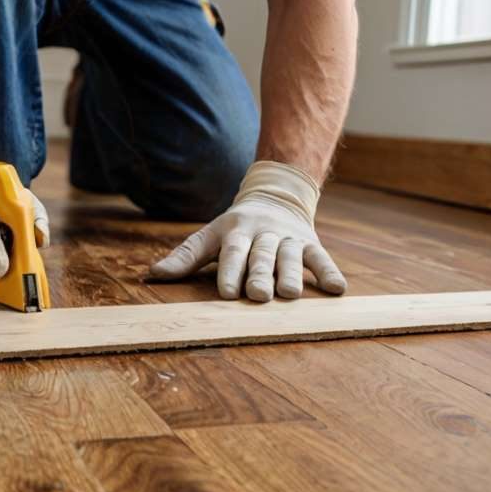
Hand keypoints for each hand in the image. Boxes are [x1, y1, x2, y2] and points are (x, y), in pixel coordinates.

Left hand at [150, 161, 345, 301]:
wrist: (276, 195)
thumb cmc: (235, 229)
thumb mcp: (210, 236)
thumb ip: (185, 256)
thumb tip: (153, 275)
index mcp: (236, 231)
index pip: (231, 252)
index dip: (229, 271)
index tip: (226, 293)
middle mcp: (263, 233)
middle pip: (261, 256)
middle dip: (259, 275)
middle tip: (257, 296)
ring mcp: (289, 238)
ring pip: (290, 257)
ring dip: (291, 276)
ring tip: (291, 295)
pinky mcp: (310, 243)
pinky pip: (321, 258)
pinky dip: (329, 272)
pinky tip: (336, 289)